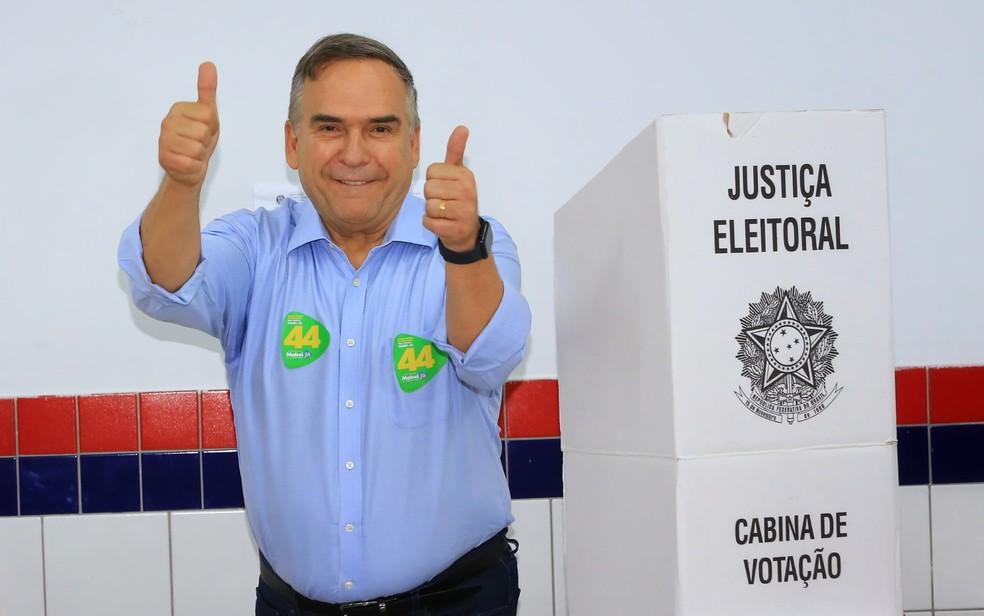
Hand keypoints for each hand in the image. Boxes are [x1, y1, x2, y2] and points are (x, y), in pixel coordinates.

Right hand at [158, 62, 219, 186]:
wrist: (188, 169)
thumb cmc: (199, 140)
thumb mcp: (208, 114)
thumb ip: (207, 90)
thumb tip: (208, 64)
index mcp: (178, 109)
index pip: (208, 116)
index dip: (211, 127)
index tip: (204, 130)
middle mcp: (167, 122)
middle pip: (203, 132)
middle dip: (205, 142)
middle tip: (198, 144)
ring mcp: (163, 141)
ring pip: (197, 149)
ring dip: (200, 156)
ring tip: (192, 154)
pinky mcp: (164, 159)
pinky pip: (191, 164)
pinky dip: (194, 167)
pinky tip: (187, 164)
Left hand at [423, 126, 479, 251]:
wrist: (467, 232)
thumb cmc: (459, 199)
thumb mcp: (459, 174)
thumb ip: (456, 151)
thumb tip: (462, 128)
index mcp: (465, 175)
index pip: (432, 171)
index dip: (433, 180)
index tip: (445, 187)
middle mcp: (468, 191)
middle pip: (429, 188)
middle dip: (431, 197)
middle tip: (444, 201)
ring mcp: (464, 211)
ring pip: (429, 206)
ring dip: (432, 212)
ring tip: (444, 213)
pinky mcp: (456, 228)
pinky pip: (429, 222)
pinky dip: (432, 224)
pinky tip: (443, 223)